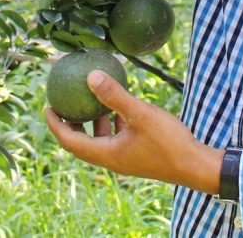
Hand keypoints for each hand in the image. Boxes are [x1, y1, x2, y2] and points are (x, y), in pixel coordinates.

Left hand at [44, 69, 223, 193]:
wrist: (196, 165)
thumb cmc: (168, 142)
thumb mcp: (140, 114)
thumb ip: (115, 96)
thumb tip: (91, 76)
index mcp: (108, 154)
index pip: (71, 142)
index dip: (56, 125)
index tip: (47, 107)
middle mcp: (113, 159)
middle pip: (82, 142)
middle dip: (71, 123)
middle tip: (63, 102)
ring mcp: (126, 157)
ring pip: (101, 139)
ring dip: (93, 121)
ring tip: (90, 99)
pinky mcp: (138, 153)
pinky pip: (116, 136)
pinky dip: (112, 122)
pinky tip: (120, 104)